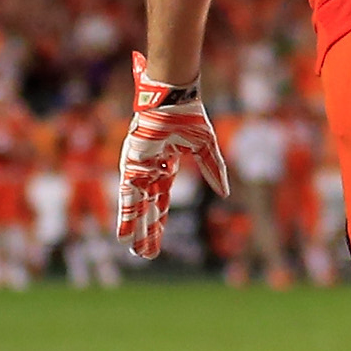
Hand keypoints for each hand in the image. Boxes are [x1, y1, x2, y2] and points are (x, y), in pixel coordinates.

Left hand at [116, 51, 228, 259]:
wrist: (172, 95)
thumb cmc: (188, 114)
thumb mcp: (206, 147)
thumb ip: (214, 170)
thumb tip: (226, 194)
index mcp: (164, 165)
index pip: (161, 199)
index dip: (160, 220)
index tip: (157, 239)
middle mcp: (148, 170)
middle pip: (148, 208)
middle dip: (148, 231)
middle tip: (146, 254)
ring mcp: (138, 169)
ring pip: (138, 206)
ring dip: (137, 230)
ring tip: (136, 252)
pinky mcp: (132, 166)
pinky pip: (129, 197)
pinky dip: (127, 217)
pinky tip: (124, 236)